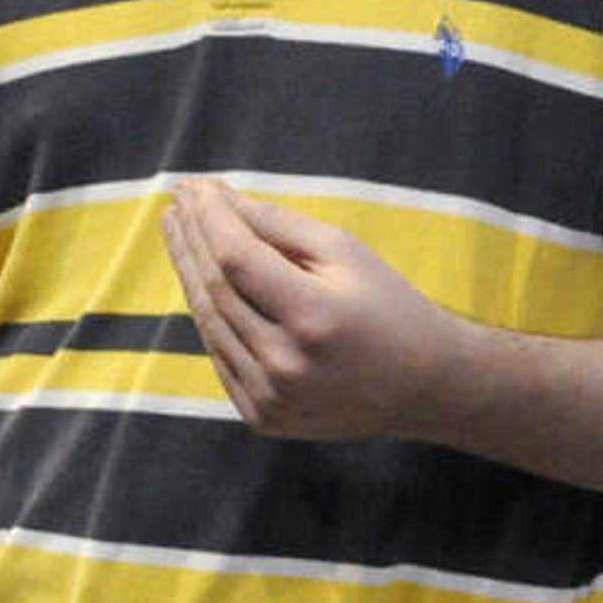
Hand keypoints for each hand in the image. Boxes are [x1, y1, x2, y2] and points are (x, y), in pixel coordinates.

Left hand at [160, 176, 453, 441]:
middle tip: (179, 201)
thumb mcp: (345, 251)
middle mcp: (284, 364)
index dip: (208, 217)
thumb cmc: (389, 307)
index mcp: (312, 316)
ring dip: (189, 272)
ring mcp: (269, 398)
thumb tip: (218, 200)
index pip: (235, 257)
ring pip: (209, 324)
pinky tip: (201, 281)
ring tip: (179, 231)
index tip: (194, 185)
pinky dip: (208, 315)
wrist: (423, 387)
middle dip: (191, 238)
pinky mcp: (262, 417)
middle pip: (215, 289)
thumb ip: (279, 225)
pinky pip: (220, 356)